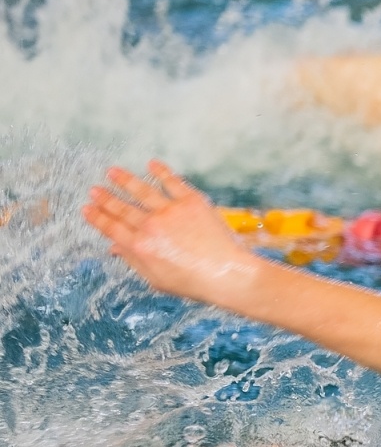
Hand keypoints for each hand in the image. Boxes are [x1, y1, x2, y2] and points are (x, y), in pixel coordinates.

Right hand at [82, 160, 262, 306]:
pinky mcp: (191, 202)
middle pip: (122, 208)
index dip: (97, 217)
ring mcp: (170, 211)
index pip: (111, 227)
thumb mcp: (156, 278)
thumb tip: (114, 248)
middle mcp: (151, 226)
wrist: (227, 274)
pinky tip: (151, 164)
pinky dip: (160, 171)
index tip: (87, 209)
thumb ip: (133, 260)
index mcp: (139, 247)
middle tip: (94, 189)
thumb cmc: (194, 282)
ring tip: (112, 172)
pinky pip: (172, 182)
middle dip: (105, 198)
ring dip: (124, 180)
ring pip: (141, 190)